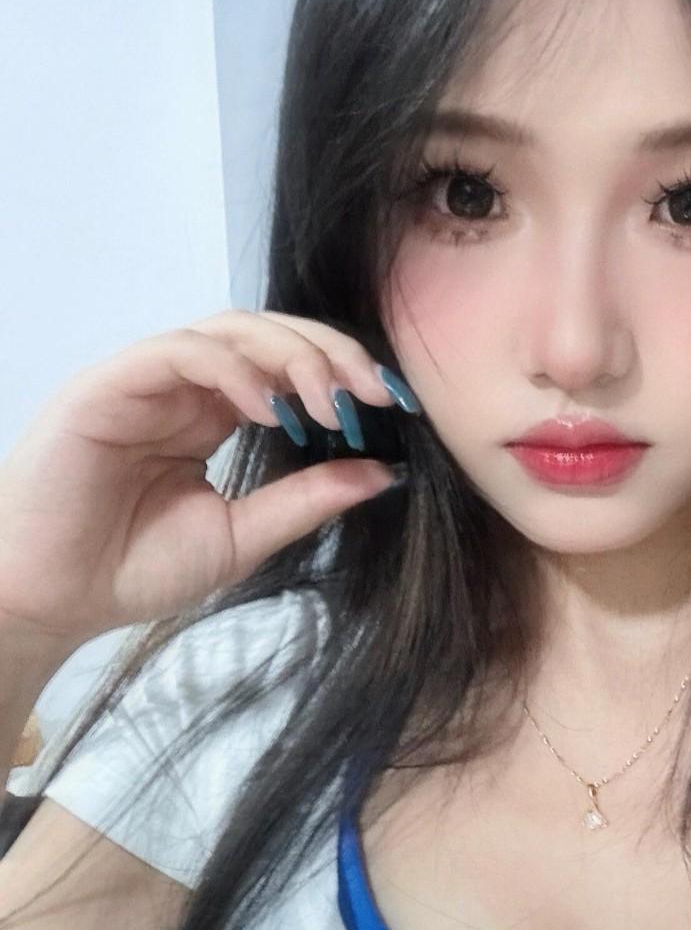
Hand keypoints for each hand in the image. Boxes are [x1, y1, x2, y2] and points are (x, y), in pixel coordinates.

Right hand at [0, 311, 404, 650]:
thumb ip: (307, 500)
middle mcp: (185, 388)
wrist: (54, 599)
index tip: (396, 407)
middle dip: (332, 353)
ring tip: (332, 400)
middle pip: (269, 335)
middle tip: (378, 392)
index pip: (289, 367)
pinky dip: (233, 370)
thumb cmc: (134, 569)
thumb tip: (384, 474)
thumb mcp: (243, 537)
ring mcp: (147, 380)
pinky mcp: (110, 384)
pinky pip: (181, 350)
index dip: (344, 374)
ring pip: (231, 330)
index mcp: (214, 415)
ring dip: (292, 355)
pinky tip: (272, 411)